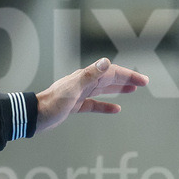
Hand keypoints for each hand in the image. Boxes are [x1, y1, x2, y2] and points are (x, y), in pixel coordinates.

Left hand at [35, 58, 149, 132]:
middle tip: (143, 82)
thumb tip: (106, 61)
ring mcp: (79, 94)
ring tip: (132, 90)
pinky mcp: (75, 106)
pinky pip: (94, 104)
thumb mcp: (72, 89)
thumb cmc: (51, 103)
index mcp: (84, 77)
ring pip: (103, 90)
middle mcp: (83, 83)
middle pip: (108, 79)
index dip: (127, 75)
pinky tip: (116, 109)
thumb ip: (89, 75)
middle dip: (126, 79)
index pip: (110, 72)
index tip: (142, 80)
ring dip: (118, 89)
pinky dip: (106, 106)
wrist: (34, 116)